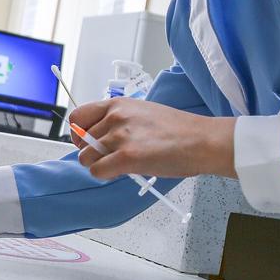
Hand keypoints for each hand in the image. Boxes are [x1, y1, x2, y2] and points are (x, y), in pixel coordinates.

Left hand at [69, 98, 235, 180]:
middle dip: (92, 153)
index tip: (86, 142)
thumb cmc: (178, 130)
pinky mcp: (126, 157)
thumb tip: (99, 138)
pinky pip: (97, 172)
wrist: (201, 140)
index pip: (77, 116)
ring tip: (119, 165)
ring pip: (86, 158)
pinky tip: (123, 172)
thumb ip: (118, 121)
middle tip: (110, 158)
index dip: (78, 133)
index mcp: (117, 104)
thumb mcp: (142, 112)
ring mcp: (120, 136)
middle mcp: (115, 117)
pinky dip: (106, 176)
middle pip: (81, 142)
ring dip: (99, 165)